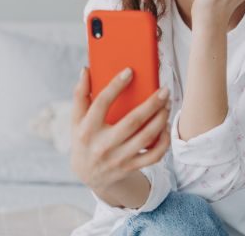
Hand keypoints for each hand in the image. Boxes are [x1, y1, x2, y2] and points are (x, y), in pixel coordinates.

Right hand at [69, 67, 170, 191]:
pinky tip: (165, 127)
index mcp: (87, 129)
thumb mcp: (77, 119)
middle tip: (164, 90)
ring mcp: (118, 158)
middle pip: (132, 121)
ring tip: (167, 105)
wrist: (89, 174)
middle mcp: (103, 145)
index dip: (115, 85)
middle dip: (152, 104)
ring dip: (161, 119)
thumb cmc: (84, 139)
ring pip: (146, 137)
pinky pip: (153, 155)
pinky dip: (164, 141)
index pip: (102, 103)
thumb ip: (80, 95)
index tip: (130, 71)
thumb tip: (86, 70)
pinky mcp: (130, 166)